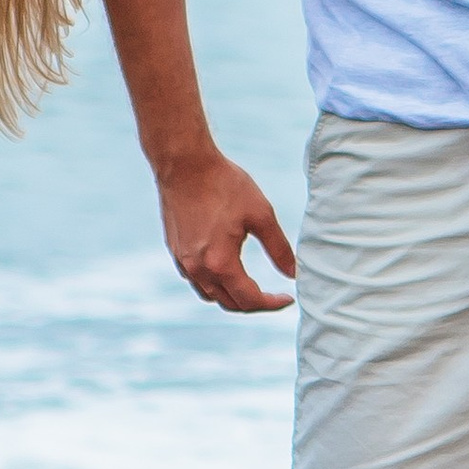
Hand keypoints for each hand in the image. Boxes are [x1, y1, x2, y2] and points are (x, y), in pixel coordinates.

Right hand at [155, 147, 296, 312]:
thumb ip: (279, 249)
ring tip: (252, 287)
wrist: (184, 164)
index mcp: (221, 263)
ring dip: (232, 297)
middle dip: (254, 304)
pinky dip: (214, 284)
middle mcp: (197, 269)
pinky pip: (196, 280)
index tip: (288, 298)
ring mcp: (182, 262)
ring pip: (210, 295)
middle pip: (229, 303)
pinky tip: (226, 269)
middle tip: (273, 295)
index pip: (250, 300)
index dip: (272, 304)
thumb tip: (294, 273)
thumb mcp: (261, 215)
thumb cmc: (224, 184)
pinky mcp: (175, 251)